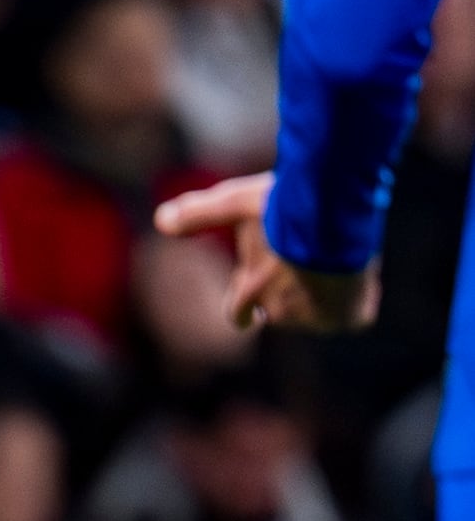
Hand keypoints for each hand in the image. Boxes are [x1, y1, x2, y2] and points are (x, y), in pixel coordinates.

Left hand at [152, 174, 378, 333]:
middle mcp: (279, 311)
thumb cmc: (284, 208)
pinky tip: (358, 280)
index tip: (250, 308)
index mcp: (249, 291)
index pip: (238, 314)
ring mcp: (316, 318)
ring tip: (330, 270)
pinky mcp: (349, 317)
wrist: (337, 216)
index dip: (245, 308)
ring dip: (320, 299)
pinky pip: (352, 315)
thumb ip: (199, 214)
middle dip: (284, 302)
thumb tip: (161, 220)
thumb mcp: (235, 202)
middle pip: (279, 315)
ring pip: (316, 316)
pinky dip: (355, 301)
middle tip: (297, 280)